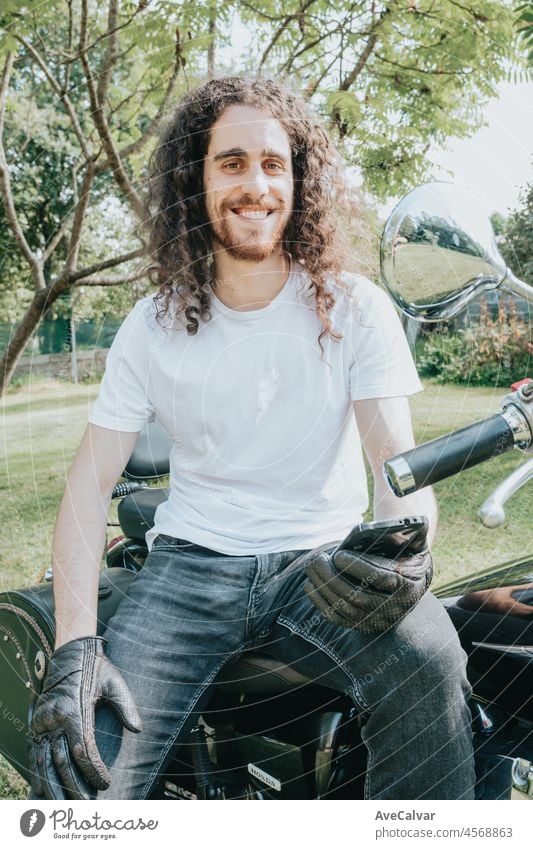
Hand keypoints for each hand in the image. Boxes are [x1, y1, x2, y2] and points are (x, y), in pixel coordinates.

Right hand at [29, 636, 141, 798]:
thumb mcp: (115, 682)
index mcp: (75, 709)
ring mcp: (43, 721)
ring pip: (44, 762)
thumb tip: (139, 730)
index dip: (93, 771)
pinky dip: (37, 773)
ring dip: (52, 787)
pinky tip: (41, 789)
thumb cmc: (97, 667)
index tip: (105, 784)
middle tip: (86, 805)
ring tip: (63, 807)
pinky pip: (34, 753)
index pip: (84, 750)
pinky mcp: (37, 722)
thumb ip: (127, 706)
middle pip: (62, 762)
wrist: (72, 650)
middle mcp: (55, 718)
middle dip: (74, 787)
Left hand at [304, 520, 432, 633]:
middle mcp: (393, 607)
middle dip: (332, 577)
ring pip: (345, 607)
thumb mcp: (417, 545)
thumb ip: (417, 532)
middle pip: (358, 595)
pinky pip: (337, 618)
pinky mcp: (362, 626)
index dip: (358, 567)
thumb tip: (417, 521)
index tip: (338, 554)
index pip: (382, 578)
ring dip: (323, 587)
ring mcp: (377, 620)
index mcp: (407, 585)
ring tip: (311, 567)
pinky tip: (310, 584)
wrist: (410, 585)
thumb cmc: (409, 557)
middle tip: (317, 558)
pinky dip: (320, 602)